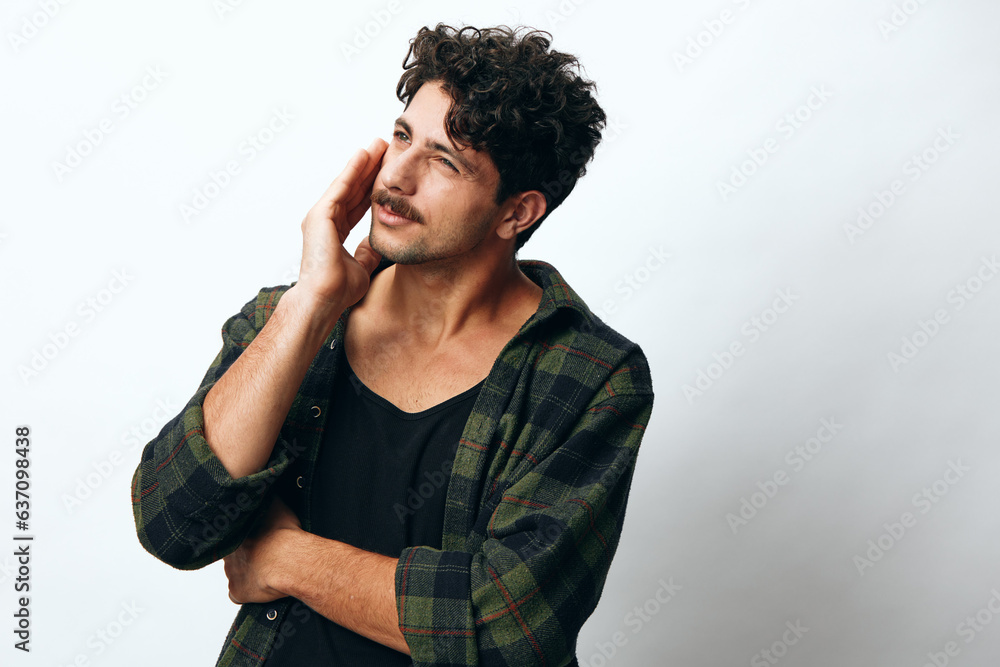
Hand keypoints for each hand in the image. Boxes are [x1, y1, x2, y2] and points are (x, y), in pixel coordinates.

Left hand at [223, 496, 301, 603]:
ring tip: (267, 569)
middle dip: (246, 554)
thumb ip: (268, 496)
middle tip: (263, 553)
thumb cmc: (284, 534)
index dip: (246, 537)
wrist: (289, 560)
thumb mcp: (277, 505)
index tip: (257, 538)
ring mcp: (231, 573)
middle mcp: (229, 552)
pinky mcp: (237, 591)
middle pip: (234, 554)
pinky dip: (248, 592)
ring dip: (248, 572)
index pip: (234, 534)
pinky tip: (262, 585)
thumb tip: (265, 483)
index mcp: (236, 532)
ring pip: (236, 573)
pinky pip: (238, 593)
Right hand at [296, 137, 387, 311]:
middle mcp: (326, 220)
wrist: (325, 299)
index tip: (386, 174)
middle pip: (352, 189)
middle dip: (368, 169)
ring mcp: (320, 216)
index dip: (371, 188)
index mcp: (335, 232)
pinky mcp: (319, 215)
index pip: (357, 204)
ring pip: (346, 184)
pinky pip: (340, 188)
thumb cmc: (339, 289)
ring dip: (362, 163)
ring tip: (377, 144)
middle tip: (383, 148)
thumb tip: (377, 243)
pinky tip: (363, 155)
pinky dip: (352, 170)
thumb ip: (367, 251)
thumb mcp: (362, 265)